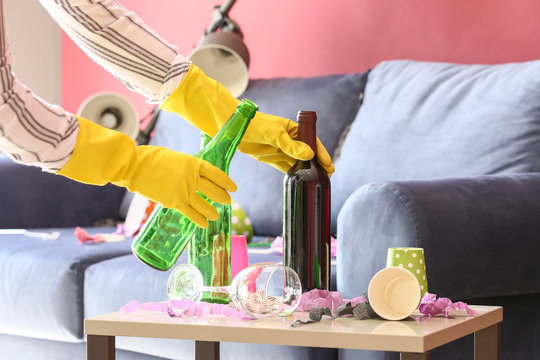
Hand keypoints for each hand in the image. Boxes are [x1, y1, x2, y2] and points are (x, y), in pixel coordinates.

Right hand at [57, 117, 235, 227]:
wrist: (135, 166)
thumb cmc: (152, 159)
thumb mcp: (175, 158)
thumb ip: (186, 167)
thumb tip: (192, 174)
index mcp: (193, 163)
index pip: (215, 173)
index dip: (226, 181)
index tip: (233, 187)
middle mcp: (192, 177)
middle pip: (213, 190)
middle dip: (222, 197)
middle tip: (227, 201)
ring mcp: (184, 190)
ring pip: (204, 204)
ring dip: (212, 211)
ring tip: (216, 215)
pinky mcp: (174, 202)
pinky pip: (191, 213)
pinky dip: (199, 220)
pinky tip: (205, 224)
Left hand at [239, 112, 334, 173]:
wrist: (232, 127)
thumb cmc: (254, 124)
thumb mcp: (274, 133)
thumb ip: (290, 145)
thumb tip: (309, 155)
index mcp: (293, 129)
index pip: (311, 141)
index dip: (321, 153)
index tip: (328, 164)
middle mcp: (289, 139)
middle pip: (307, 153)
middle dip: (317, 164)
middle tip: (327, 175)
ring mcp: (280, 149)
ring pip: (297, 162)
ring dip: (306, 170)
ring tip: (316, 180)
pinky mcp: (271, 158)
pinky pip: (285, 167)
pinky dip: (293, 174)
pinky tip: (300, 180)